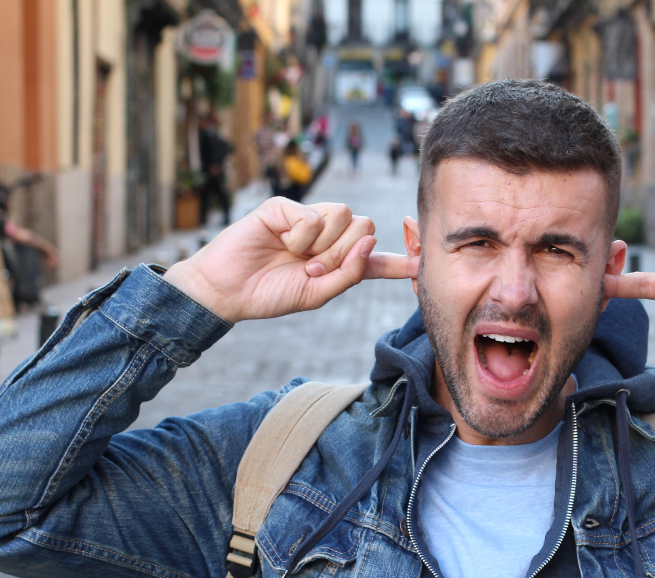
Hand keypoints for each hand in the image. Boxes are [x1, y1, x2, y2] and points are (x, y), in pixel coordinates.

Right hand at [163, 198, 417, 322]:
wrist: (228, 290)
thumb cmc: (270, 294)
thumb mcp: (318, 293)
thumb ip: (350, 272)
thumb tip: (372, 240)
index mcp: (338, 261)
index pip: (377, 258)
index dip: (402, 260)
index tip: (426, 262)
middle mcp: (327, 236)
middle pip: (366, 227)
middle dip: (344, 254)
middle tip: (313, 269)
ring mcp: (308, 218)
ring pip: (345, 216)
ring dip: (324, 245)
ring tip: (298, 258)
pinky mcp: (287, 206)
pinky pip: (315, 215)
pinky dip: (302, 236)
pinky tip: (281, 242)